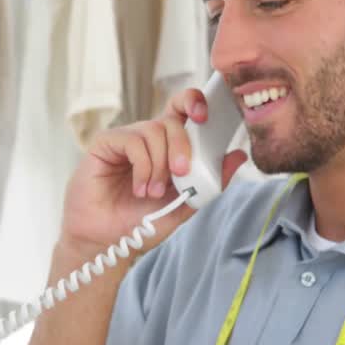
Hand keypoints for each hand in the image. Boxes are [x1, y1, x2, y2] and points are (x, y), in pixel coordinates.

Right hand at [57, 88, 248, 268]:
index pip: (182, 110)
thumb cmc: (141, 222)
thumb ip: (210, 182)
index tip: (205, 116)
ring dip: (160, 165)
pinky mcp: (105, 143)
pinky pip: (133, 141)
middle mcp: (147, 138)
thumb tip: (238, 155)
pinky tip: (139, 188)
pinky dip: (143, 167)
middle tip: (182, 172)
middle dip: (182, 144)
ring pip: (154, 131)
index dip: (194, 102)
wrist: (108, 242)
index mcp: (167, 146)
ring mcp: (126, 138)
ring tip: (153, 192)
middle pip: (172, 118)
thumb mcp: (184, 205)